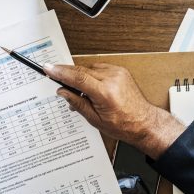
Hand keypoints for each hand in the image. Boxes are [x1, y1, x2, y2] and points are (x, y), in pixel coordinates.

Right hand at [44, 63, 185, 158]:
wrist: (144, 122)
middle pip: (81, 70)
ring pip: (88, 68)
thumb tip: (63, 91)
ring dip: (80, 76)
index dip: (60, 72)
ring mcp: (117, 73)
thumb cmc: (123, 125)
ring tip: (81, 91)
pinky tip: (91, 86)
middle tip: (53, 76)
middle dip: (66, 73)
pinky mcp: (120, 70)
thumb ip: (77, 102)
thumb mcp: (95, 119)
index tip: (48, 69)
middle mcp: (112, 79)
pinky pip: (98, 68)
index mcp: (105, 93)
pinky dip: (91, 74)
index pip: (78, 78)